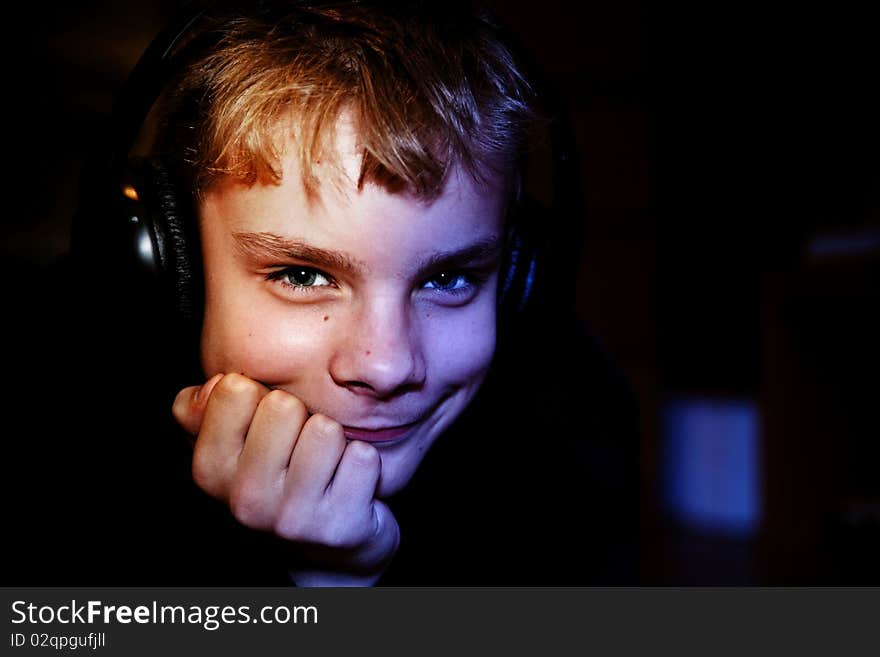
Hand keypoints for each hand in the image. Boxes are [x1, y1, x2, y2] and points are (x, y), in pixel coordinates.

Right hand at [172, 373, 399, 585]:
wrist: (326, 545)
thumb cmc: (279, 476)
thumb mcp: (231, 441)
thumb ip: (207, 404)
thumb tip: (218, 382)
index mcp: (210, 469)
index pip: (235, 388)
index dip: (260, 395)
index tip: (267, 424)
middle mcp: (244, 498)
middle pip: (284, 405)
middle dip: (301, 416)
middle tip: (300, 447)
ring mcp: (291, 517)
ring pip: (325, 429)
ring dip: (334, 440)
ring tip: (325, 465)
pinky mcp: (338, 526)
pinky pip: (362, 457)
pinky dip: (363, 463)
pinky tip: (348, 483)